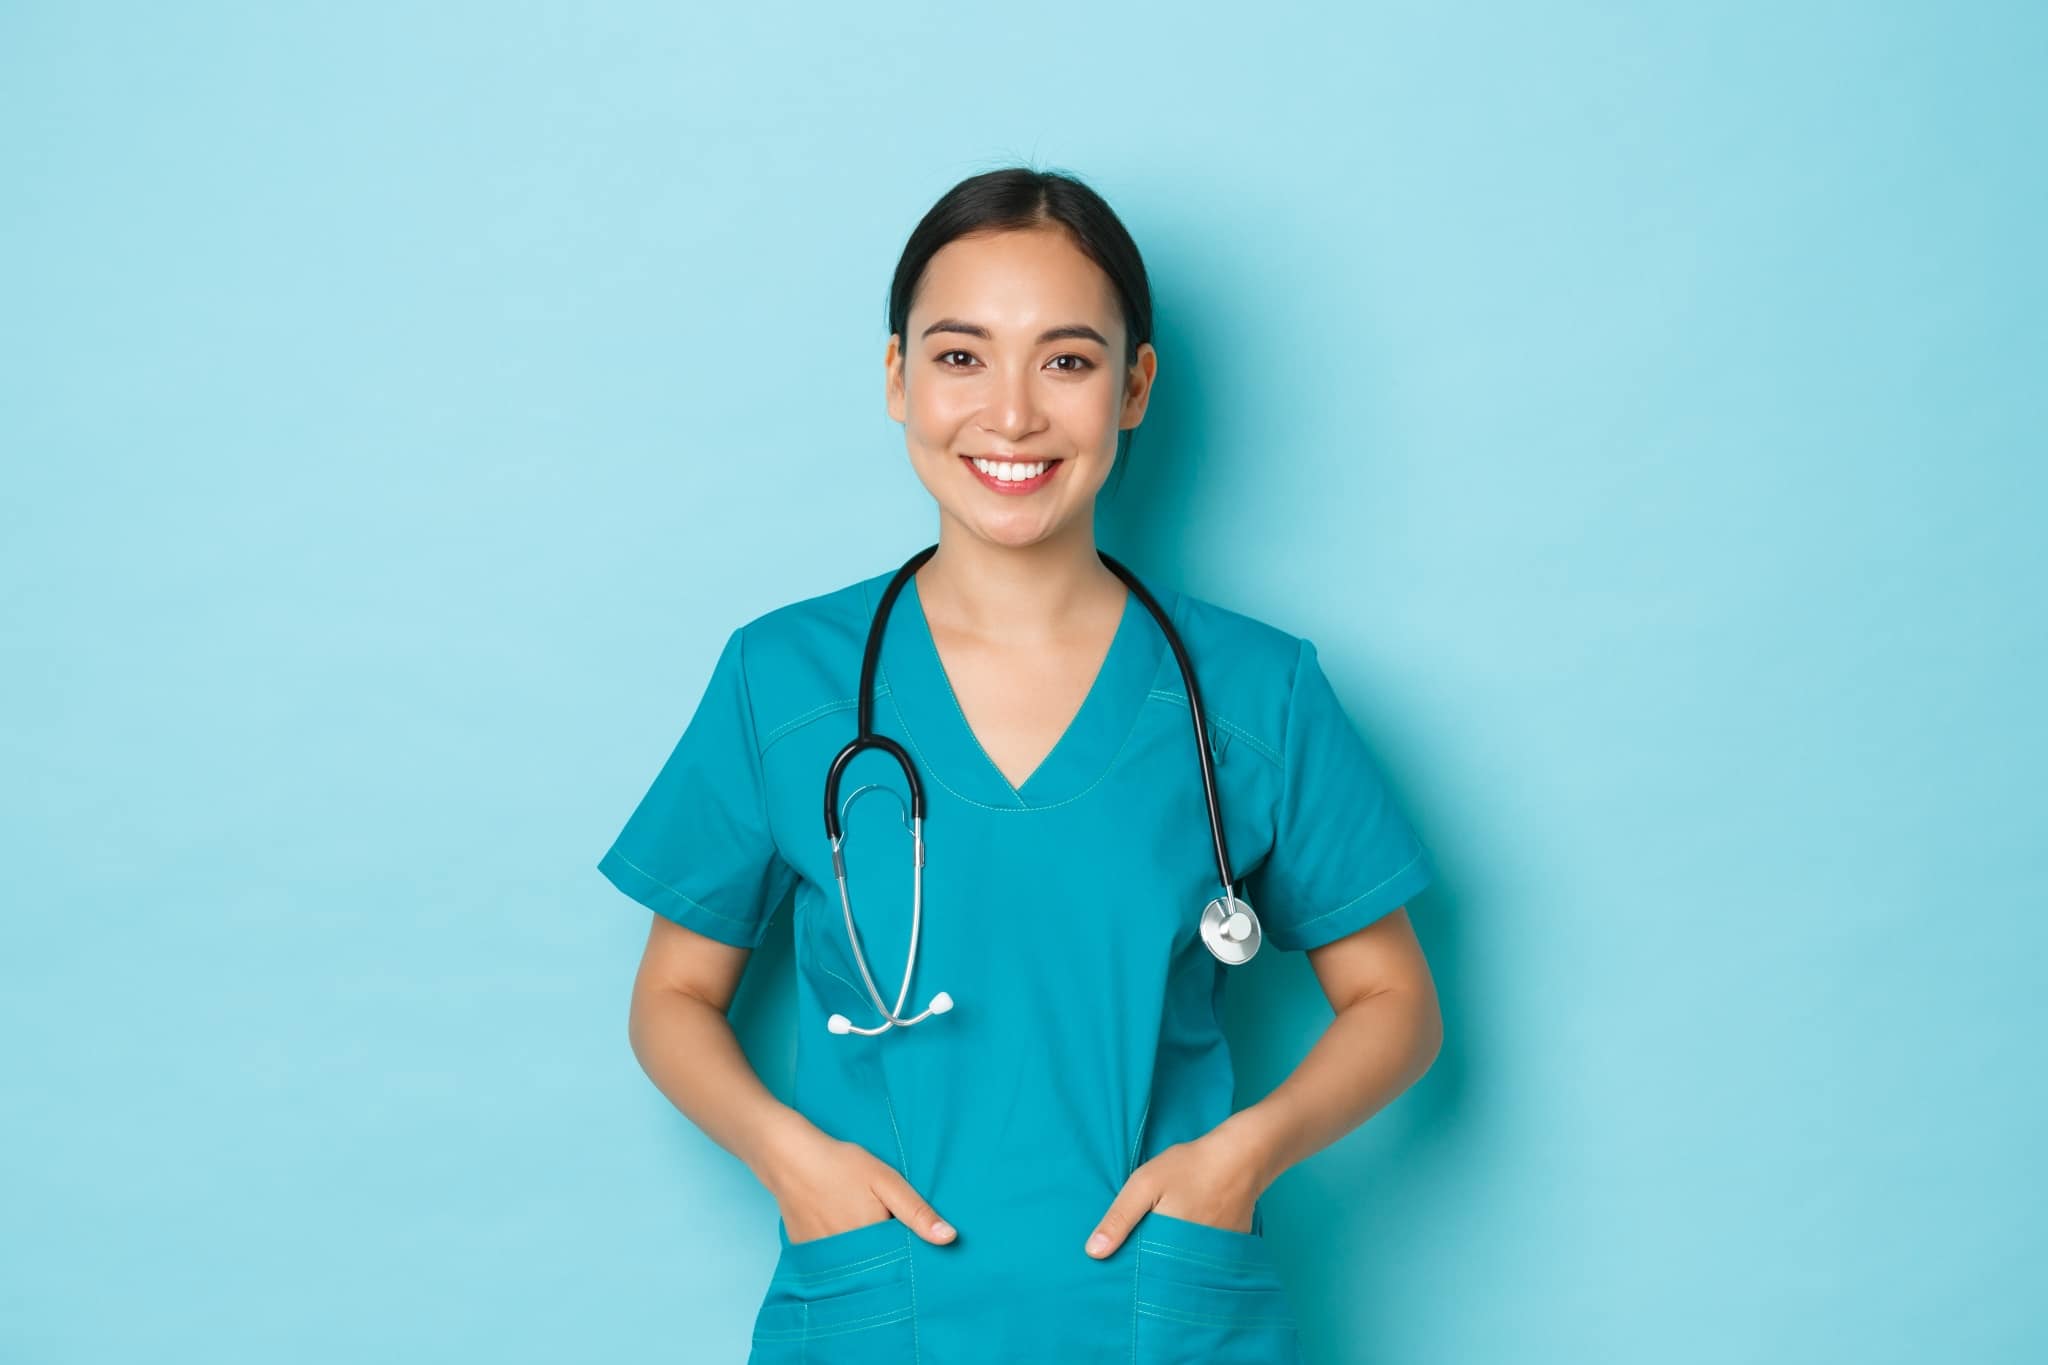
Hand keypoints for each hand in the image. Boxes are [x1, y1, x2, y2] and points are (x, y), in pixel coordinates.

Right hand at [767, 1130, 956, 1246]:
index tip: (910, 1234)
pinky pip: (834, 1261)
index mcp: (872, 1243)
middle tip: (881, 1220)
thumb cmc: (840, 1165)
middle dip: (887, 1253)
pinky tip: (839, 1223)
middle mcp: (848, 1259)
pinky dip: (842, 1251)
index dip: (910, 1249)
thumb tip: (950, 1238)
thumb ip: (917, 1212)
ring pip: (855, 1265)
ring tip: (858, 1219)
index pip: (901, 1261)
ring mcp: (825, 1258)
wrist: (789, 1158)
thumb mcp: (886, 1181)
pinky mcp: (808, 1253)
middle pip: (878, 1266)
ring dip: (864, 1254)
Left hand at [1083, 1126, 1270, 1258]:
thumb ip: (1119, 1218)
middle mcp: (1193, 1259)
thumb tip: (1093, 1253)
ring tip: (1165, 1238)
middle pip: (1165, 1273)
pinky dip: (1194, 1251)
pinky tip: (1188, 1232)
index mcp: (1168, 1248)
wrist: (1241, 1156)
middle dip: (1152, 1266)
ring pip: (1185, 1267)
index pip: (1143, 1273)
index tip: (1122, 1263)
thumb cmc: (1189, 1167)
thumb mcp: (1145, 1184)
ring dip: (1173, 1259)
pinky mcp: (1228, 1249)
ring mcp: (1214, 1256)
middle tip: (1145, 1244)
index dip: (1132, 1268)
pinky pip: (1205, 1259)